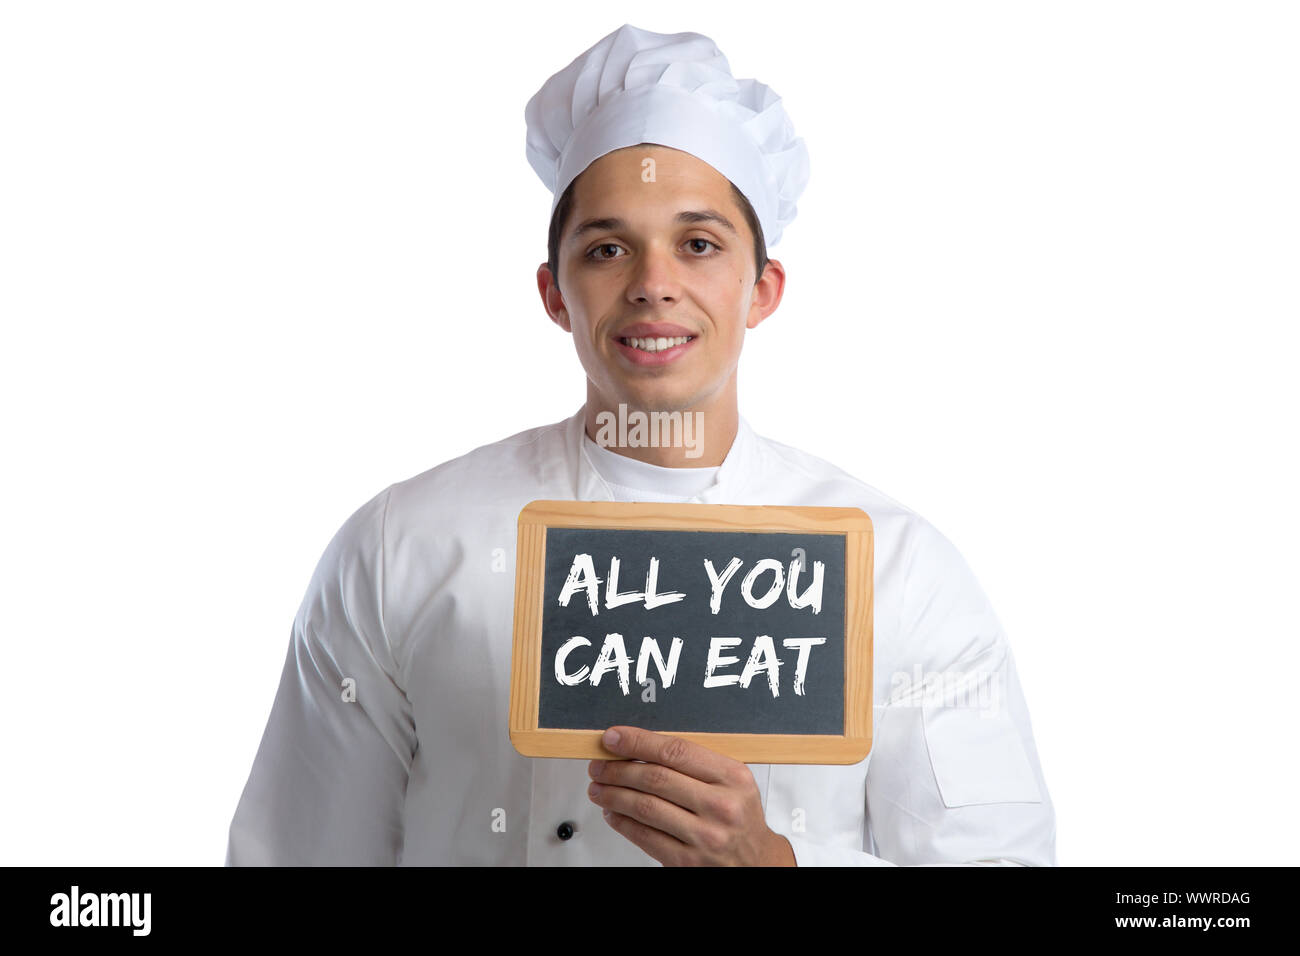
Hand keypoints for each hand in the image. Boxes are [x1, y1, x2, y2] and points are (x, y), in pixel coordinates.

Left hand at [586, 725, 796, 866]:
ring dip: (613, 794)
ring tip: (599, 787)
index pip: (675, 750)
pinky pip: (645, 836)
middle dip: (617, 769)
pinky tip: (613, 813)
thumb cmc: (739, 816)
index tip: (613, 738)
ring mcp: (704, 836)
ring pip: (645, 807)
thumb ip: (695, 763)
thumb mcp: (731, 781)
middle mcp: (720, 805)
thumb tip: (641, 747)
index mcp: (731, 777)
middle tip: (599, 764)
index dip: (638, 741)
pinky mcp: (687, 861)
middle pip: (655, 778)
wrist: (756, 863)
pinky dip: (622, 822)